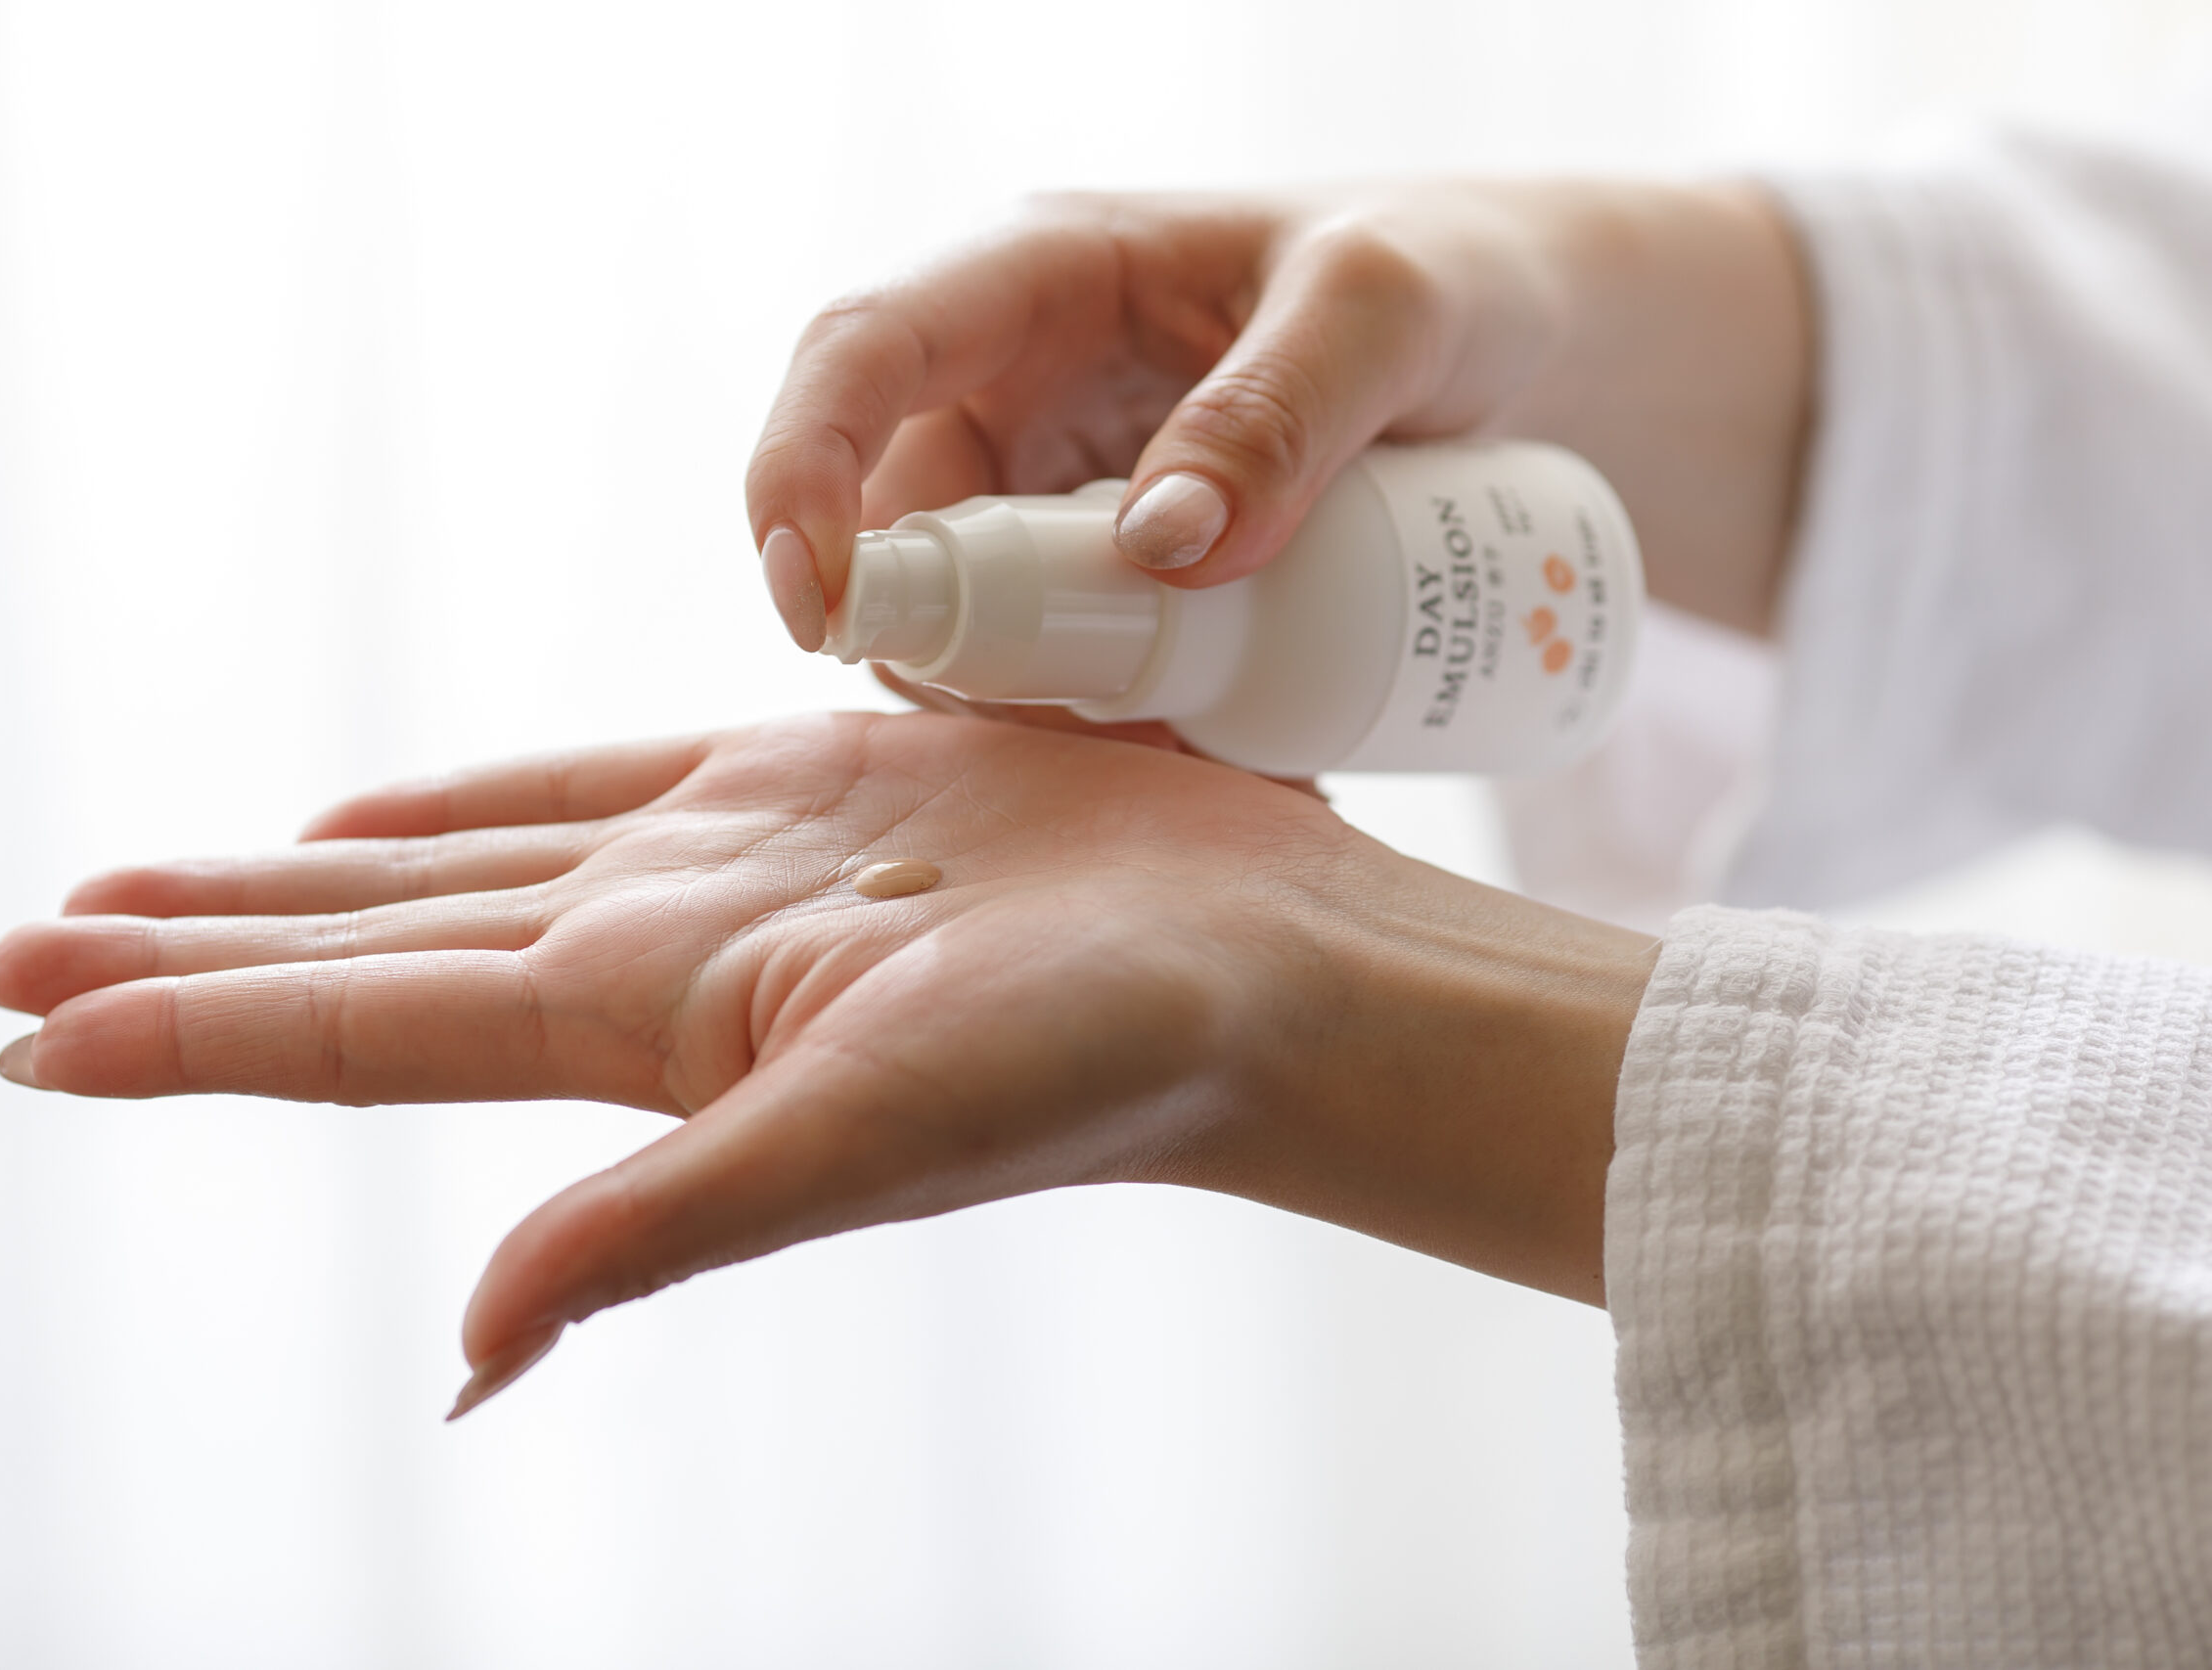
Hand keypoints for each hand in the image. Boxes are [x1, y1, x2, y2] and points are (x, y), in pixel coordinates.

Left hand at [0, 714, 1654, 1416]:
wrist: (1260, 972)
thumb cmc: (1095, 1063)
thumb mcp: (859, 1148)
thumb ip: (656, 1232)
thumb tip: (465, 1362)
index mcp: (632, 1029)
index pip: (351, 1029)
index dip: (181, 1028)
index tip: (20, 1026)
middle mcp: (643, 960)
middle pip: (355, 951)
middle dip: (181, 951)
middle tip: (7, 950)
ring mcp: (712, 875)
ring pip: (440, 865)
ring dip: (286, 875)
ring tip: (144, 883)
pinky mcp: (794, 793)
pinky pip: (580, 783)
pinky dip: (462, 798)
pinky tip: (375, 807)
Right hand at [749, 181, 1810, 647]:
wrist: (1525, 352)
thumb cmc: (1454, 280)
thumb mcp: (1390, 312)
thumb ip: (1286, 408)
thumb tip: (1159, 552)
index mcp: (1045, 276)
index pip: (859, 355)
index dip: (802, 472)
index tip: (821, 607)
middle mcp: (1023, 381)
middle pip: (900, 523)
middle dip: (948, 643)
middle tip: (1074, 728)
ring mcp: (1063, 485)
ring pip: (980, 618)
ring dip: (1036, 703)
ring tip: (1186, 742)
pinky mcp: (1115, 573)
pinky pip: (1063, 663)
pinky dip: (1106, 725)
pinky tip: (1207, 754)